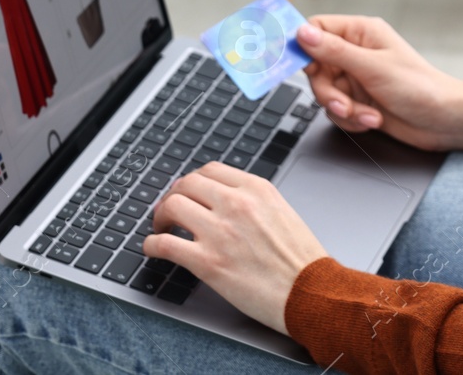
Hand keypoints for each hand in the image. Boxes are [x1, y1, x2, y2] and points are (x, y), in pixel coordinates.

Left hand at [144, 162, 326, 334]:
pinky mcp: (208, 262)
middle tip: (169, 211)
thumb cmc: (302, 261)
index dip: (192, 182)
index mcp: (257, 189)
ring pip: (171, 207)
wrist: (311, 292)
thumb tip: (224, 202)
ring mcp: (220, 232)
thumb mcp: (282, 213)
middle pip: (186, 184)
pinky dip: (152, 244)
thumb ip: (254, 202)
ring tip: (161, 229)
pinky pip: (164, 244)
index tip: (187, 193)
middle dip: (173, 196)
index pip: (210, 170)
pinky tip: (153, 249)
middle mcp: (236, 204)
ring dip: (159, 217)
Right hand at [298, 14, 462, 150]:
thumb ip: (335, 51)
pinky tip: (372, 119)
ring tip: (367, 115)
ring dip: (343, 109)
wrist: (442, 122)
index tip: (301, 66)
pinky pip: (336, 110)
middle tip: (343, 103)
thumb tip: (302, 33)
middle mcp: (356, 52)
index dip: (304, 46)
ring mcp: (356, 77)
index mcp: (361, 32)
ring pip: (324, 92)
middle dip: (327, 91)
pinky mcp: (358, 100)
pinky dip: (351, 119)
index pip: (317, 28)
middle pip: (315, 66)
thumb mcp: (373, 68)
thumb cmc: (419, 87)